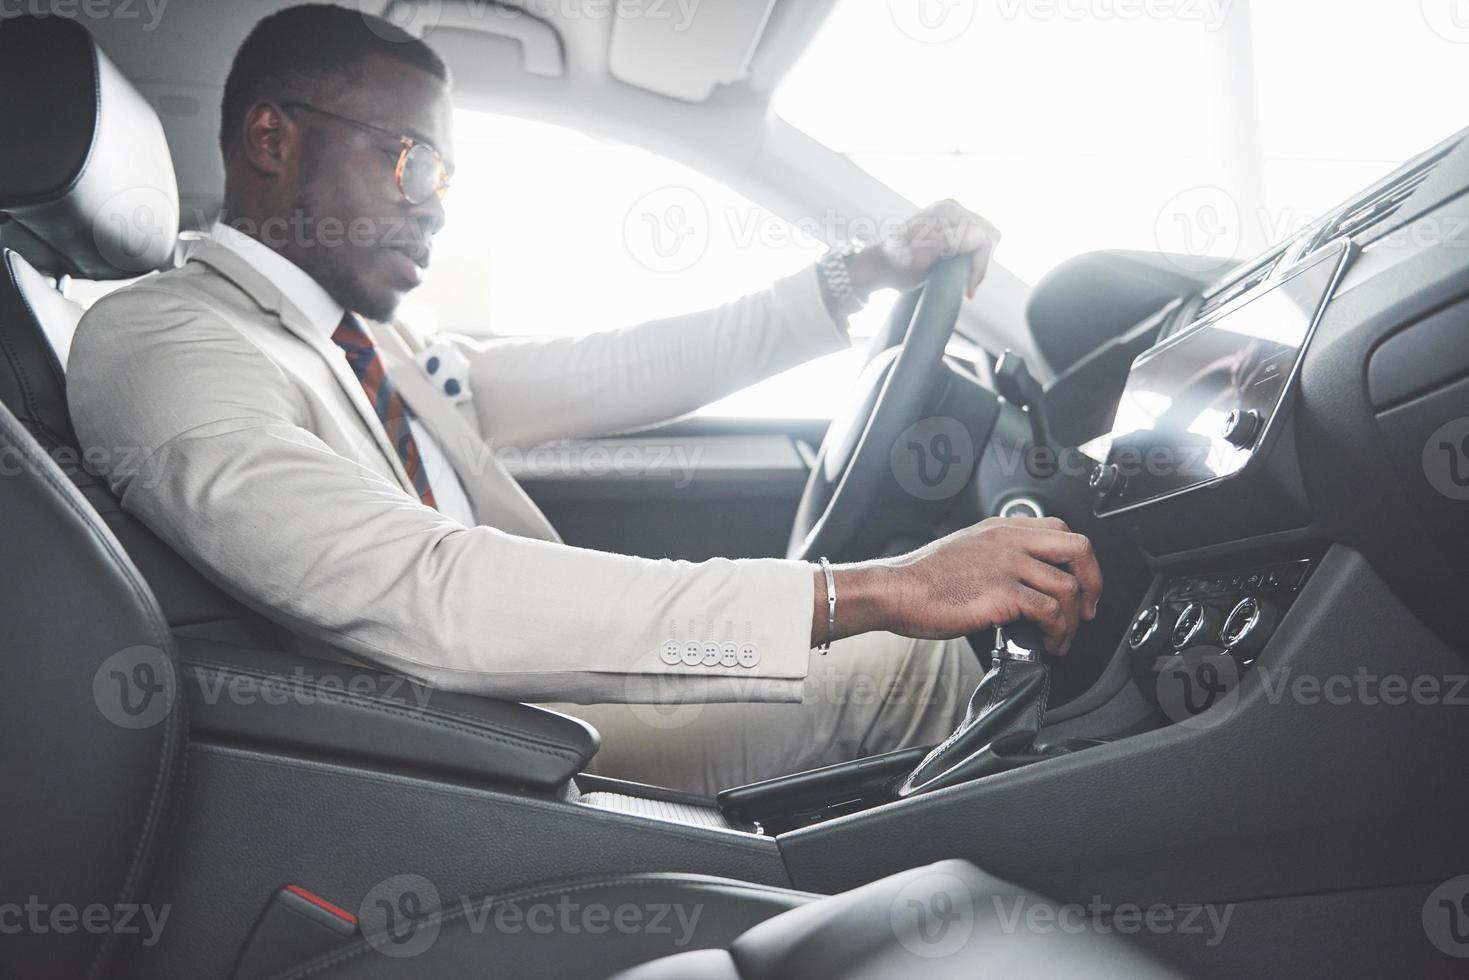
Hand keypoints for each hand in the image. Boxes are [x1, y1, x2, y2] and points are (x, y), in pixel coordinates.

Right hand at [815, 517, 1100, 656]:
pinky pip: (1050, 611)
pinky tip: (1048, 644)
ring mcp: (1007, 565)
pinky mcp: (1002, 593)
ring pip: (1069, 587)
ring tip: (1061, 639)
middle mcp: (1009, 541)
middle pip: (1078, 549)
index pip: (1061, 530)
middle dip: (1093, 583)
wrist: (895, 589)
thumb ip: (996, 557)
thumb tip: (1019, 583)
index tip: (1078, 585)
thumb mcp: (966, 552)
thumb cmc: (921, 579)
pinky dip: (1057, 632)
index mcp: (1001, 529)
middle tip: (1087, 610)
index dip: (1078, 560)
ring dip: (1073, 620)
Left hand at [847, 200, 1000, 299]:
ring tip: (965, 283)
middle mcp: (953, 208)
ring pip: (985, 241)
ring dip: (978, 263)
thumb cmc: (897, 263)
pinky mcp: (953, 229)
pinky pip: (977, 244)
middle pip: (988, 236)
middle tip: (967, 287)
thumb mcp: (921, 255)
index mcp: (947, 210)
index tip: (969, 289)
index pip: (983, 236)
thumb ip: (949, 242)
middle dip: (981, 263)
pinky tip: (964, 276)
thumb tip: (980, 237)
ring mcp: (953, 217)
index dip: (980, 264)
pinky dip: (975, 261)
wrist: (881, 266)